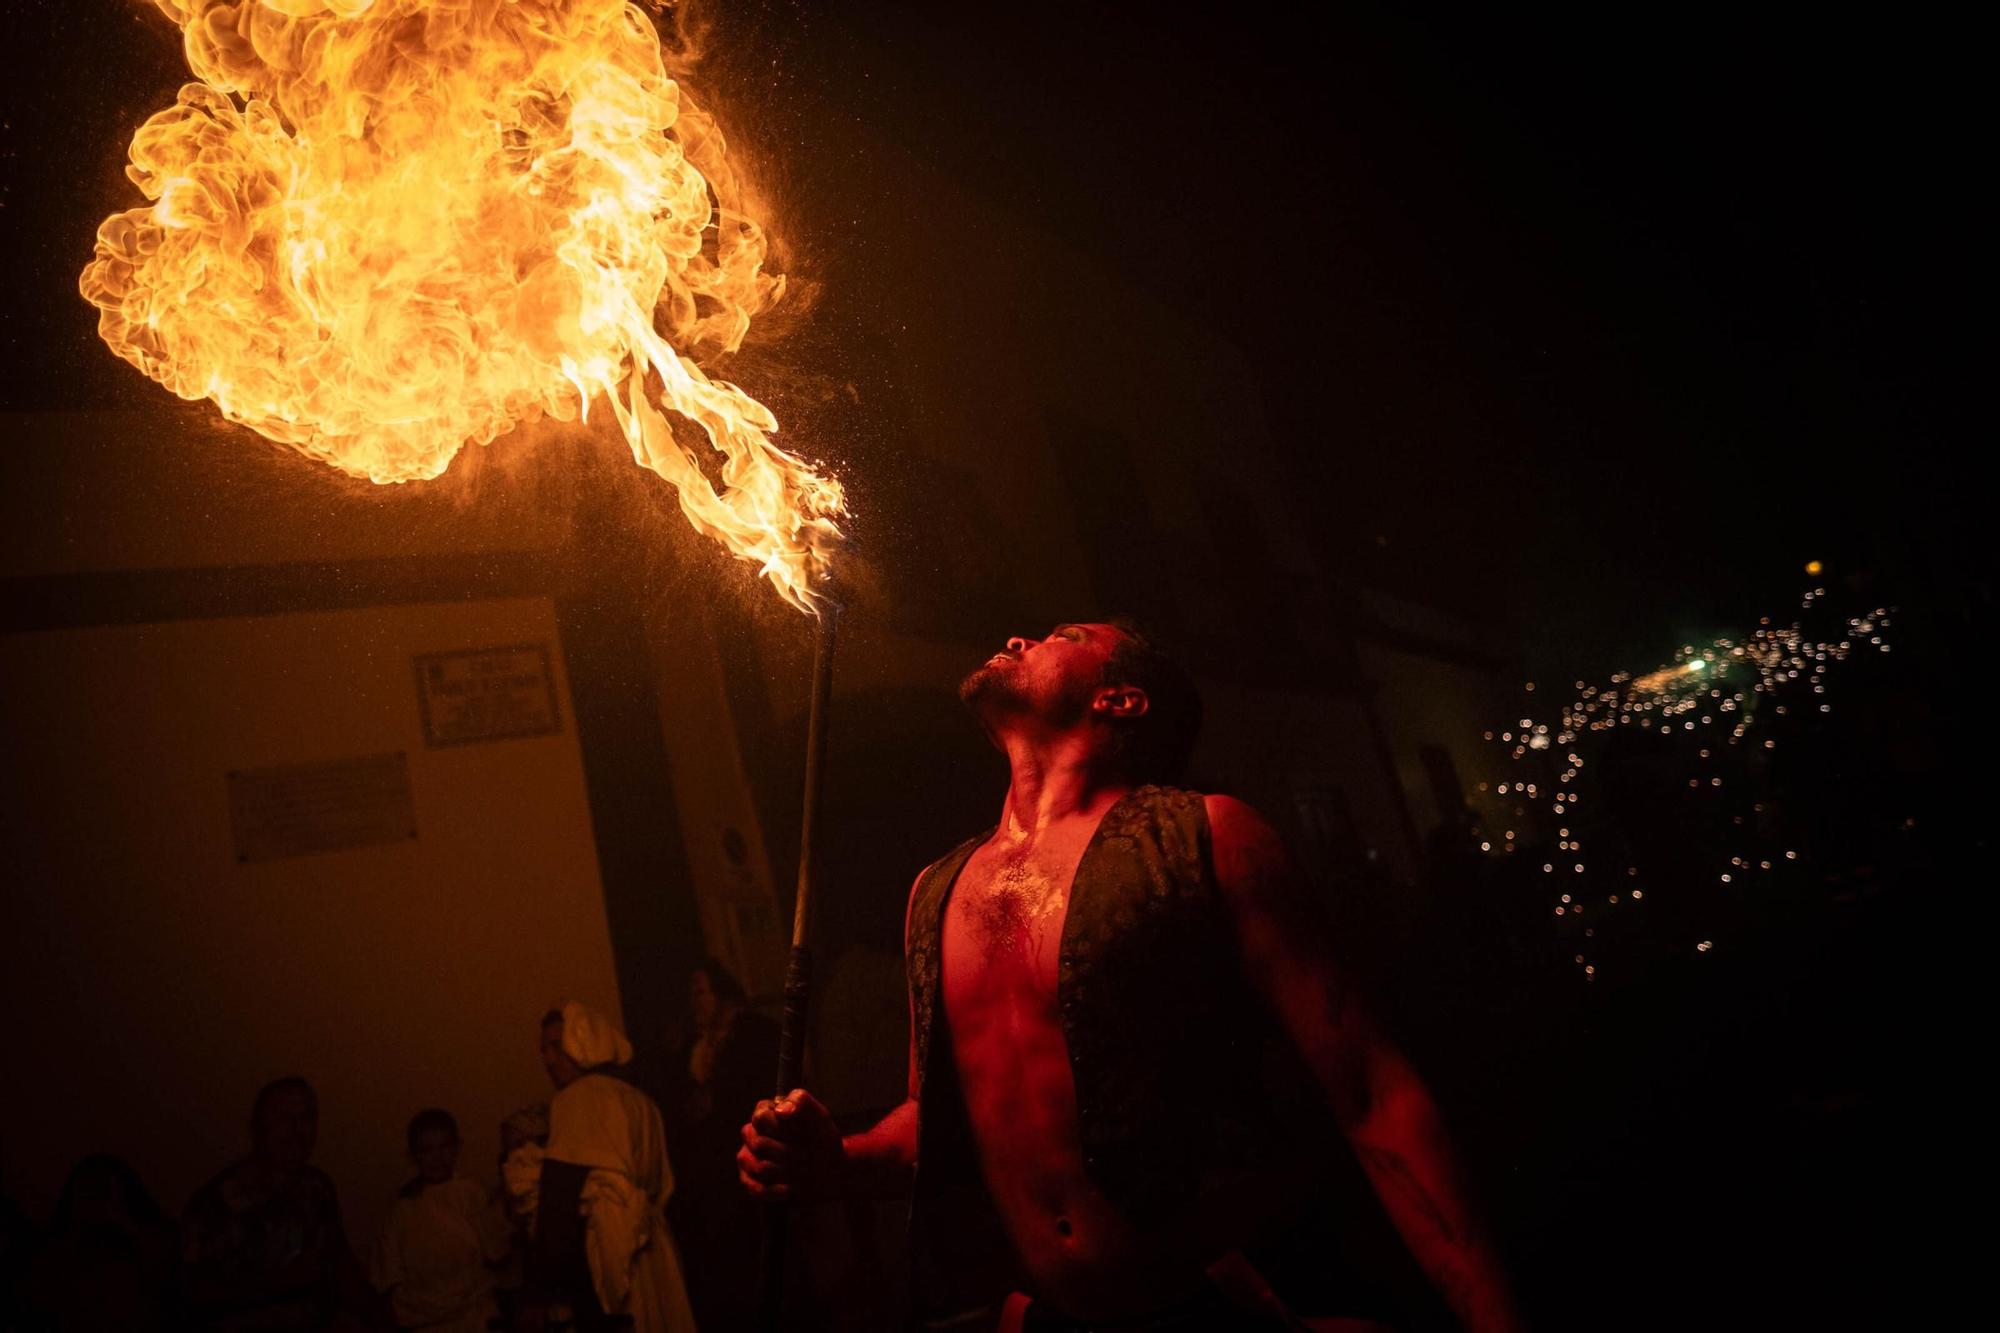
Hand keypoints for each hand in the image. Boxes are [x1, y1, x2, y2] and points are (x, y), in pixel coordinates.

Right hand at [737, 1088, 843, 1203]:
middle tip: (808, 1156)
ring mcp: (747, 1158)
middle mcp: (751, 1133)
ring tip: (803, 1171)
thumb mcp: (819, 1118)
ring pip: (759, 1167)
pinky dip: (776, 1191)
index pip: (761, 1118)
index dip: (784, 1129)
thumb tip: (782, 1110)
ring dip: (786, 1172)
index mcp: (765, 1113)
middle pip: (760, 1144)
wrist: (829, 1171)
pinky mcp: (749, 1181)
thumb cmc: (821, 1140)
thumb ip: (802, 1104)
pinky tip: (791, 1188)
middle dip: (789, 1153)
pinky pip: (755, 1189)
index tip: (804, 1135)